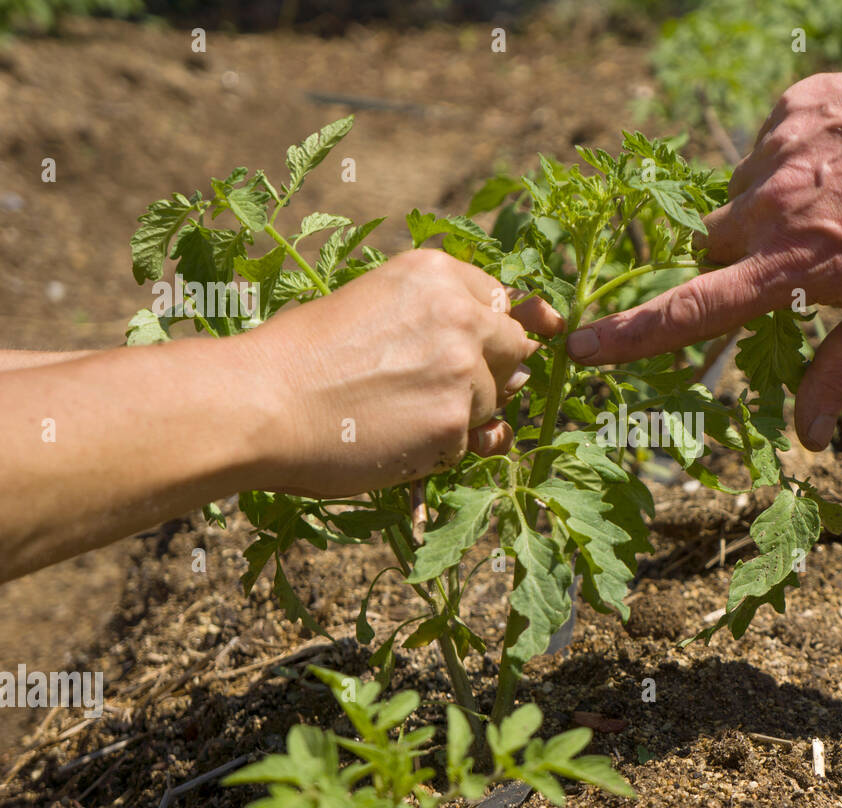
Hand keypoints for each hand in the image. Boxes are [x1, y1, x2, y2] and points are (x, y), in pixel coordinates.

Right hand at [250, 248, 561, 495]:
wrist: (261, 404)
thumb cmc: (304, 356)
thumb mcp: (374, 303)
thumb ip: (439, 313)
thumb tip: (529, 336)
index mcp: (435, 273)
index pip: (499, 301)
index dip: (488, 331)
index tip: (472, 349)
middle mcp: (460, 314)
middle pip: (514, 348)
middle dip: (489, 372)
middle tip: (433, 388)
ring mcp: (462, 370)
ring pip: (496, 401)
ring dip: (463, 415)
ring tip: (399, 414)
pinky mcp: (454, 423)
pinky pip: (470, 443)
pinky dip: (441, 450)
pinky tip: (396, 440)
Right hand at [567, 61, 841, 449]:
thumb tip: (807, 440)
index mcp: (792, 267)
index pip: (691, 312)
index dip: (631, 336)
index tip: (583, 346)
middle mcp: (772, 208)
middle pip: (711, 251)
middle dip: (737, 265)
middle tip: (800, 261)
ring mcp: (778, 151)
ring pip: (738, 201)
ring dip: (765, 214)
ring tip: (836, 205)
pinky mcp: (791, 110)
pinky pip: (763, 151)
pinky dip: (787, 167)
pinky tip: (840, 166)